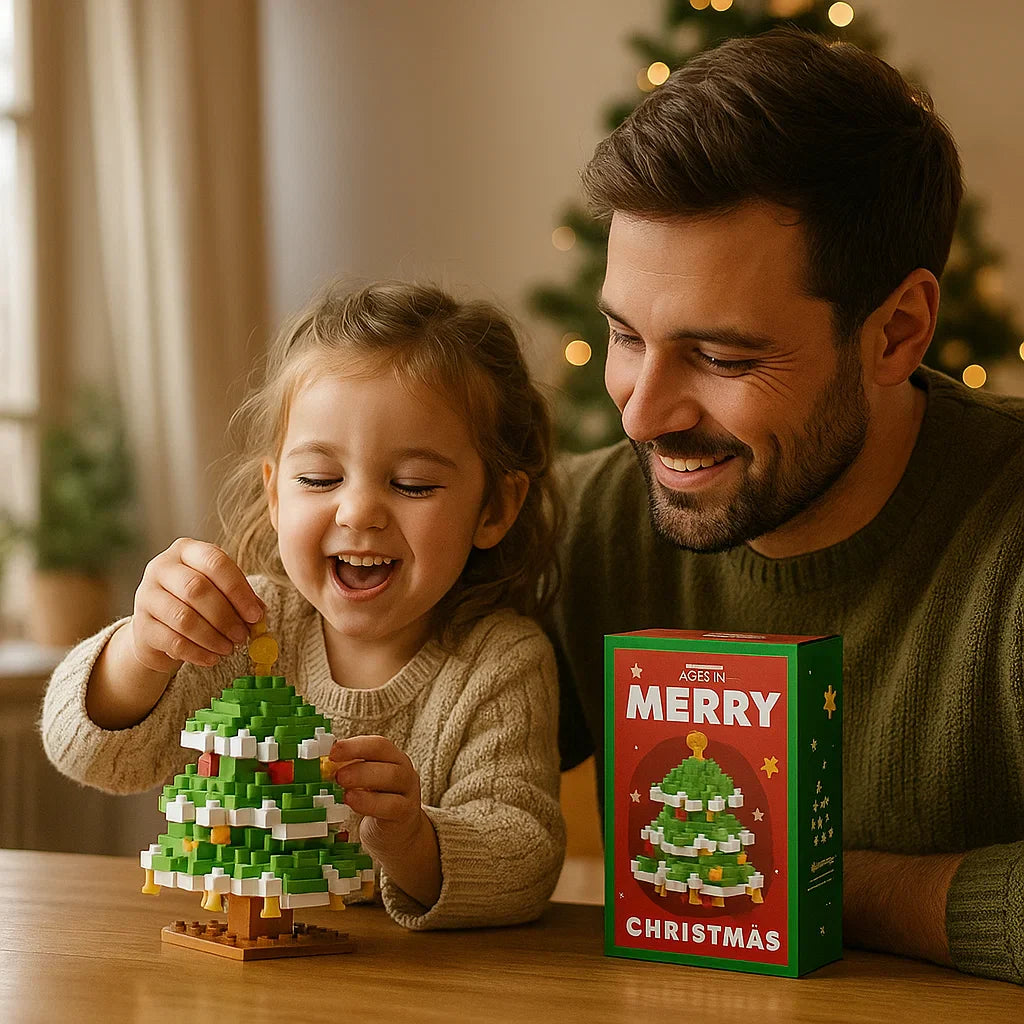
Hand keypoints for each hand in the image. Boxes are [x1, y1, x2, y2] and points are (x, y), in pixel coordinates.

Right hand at [128, 538, 264, 673]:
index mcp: (187, 550)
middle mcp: (162, 567)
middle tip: (242, 636)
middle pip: (196, 589)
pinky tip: (212, 659)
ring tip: (229, 649)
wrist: (160, 627)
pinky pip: (172, 641)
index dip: (238, 590)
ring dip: (212, 637)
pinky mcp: (140, 625)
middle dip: (225, 616)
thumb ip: (241, 599)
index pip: (215, 562)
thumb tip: (259, 613)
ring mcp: (146, 595)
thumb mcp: (220, 593)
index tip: (255, 615)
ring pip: (183, 617)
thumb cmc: (198, 604)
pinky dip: (197, 652)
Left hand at [330, 736, 424, 851]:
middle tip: (336, 773)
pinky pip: (391, 805)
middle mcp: (403, 770)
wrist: (400, 833)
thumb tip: (320, 765)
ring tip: (342, 786)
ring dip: (364, 778)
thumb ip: (348, 771)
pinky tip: (352, 802)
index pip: (378, 744)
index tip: (332, 752)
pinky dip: (370, 802)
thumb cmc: (377, 803)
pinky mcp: (405, 813)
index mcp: (392, 758)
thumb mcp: (365, 784)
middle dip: (358, 763)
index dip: (355, 746)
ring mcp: (408, 791)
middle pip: (386, 757)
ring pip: (392, 777)